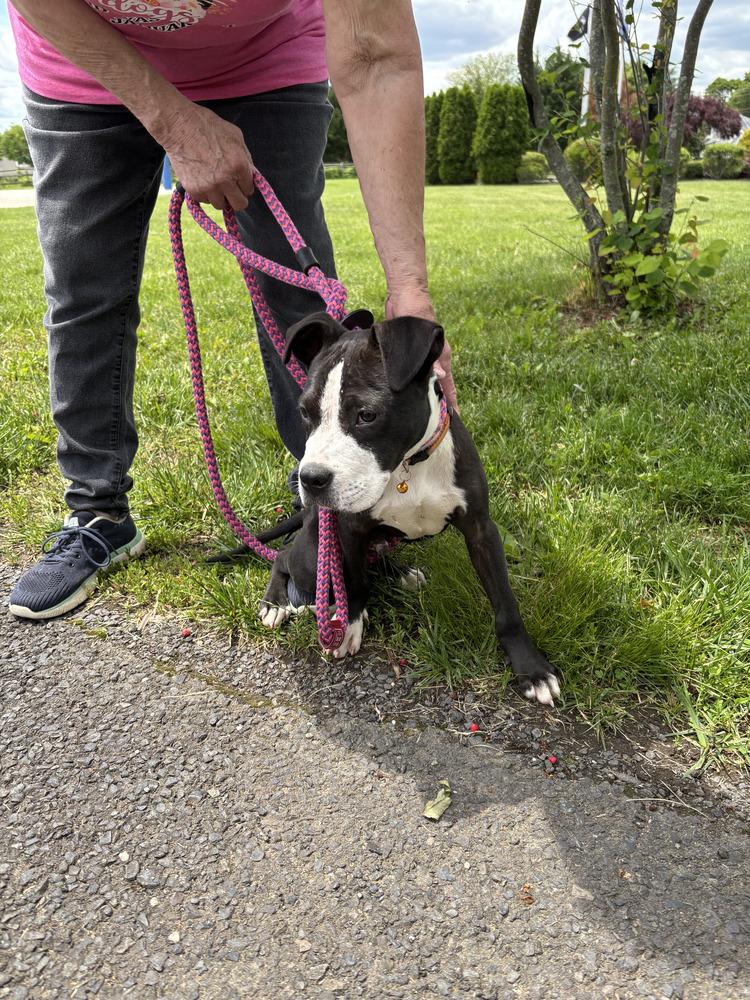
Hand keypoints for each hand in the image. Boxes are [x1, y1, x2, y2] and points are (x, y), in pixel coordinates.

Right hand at [158, 102, 254, 210]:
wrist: (179, 126)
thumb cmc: (207, 126)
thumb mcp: (235, 136)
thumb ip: (246, 158)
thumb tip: (251, 173)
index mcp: (239, 166)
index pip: (249, 190)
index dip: (244, 185)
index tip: (238, 180)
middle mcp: (225, 180)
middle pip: (239, 205)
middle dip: (237, 197)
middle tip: (231, 189)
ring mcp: (209, 187)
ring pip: (221, 205)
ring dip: (220, 196)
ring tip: (214, 182)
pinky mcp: (194, 190)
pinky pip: (204, 200)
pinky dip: (204, 193)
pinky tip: (202, 180)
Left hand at [385, 288, 457, 410]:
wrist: (405, 295)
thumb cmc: (416, 312)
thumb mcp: (425, 336)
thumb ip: (433, 357)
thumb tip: (441, 377)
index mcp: (442, 356)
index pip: (450, 385)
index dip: (452, 402)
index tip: (454, 419)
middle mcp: (436, 358)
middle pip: (441, 386)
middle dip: (440, 403)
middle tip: (437, 423)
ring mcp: (425, 356)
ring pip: (428, 381)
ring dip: (428, 395)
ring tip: (426, 414)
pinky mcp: (413, 353)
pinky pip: (417, 372)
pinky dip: (416, 384)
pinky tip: (408, 394)